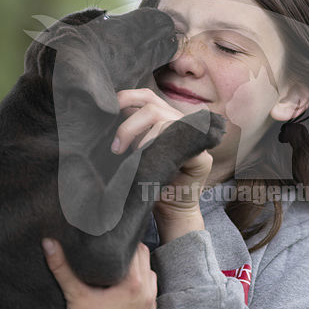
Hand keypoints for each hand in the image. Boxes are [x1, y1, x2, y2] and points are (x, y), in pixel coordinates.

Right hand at [42, 239, 156, 308]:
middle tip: (111, 249)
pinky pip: (151, 287)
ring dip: (136, 266)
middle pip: (144, 256)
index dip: (123, 240)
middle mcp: (148, 290)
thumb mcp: (76, 296)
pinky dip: (141, 281)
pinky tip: (124, 282)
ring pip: (149, 271)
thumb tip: (49, 243)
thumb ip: (63, 268)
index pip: (136, 248)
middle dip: (128, 251)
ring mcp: (151, 301)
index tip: (111, 237)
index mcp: (134, 283)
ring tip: (117, 263)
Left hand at [113, 88, 211, 242]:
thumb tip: (106, 116)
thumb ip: (128, 134)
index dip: (127, 97)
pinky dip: (158, 146)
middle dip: (128, 125)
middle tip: (116, 149)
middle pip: (152, 105)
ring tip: (132, 159)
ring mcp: (194, 138)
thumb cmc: (148, 183)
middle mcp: (180, 123)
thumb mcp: (134, 153)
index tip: (108, 111)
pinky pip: (180, 140)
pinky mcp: (202, 155)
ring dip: (142, 139)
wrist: (169, 212)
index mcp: (164, 118)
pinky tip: (149, 159)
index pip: (147, 96)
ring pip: (163, 119)